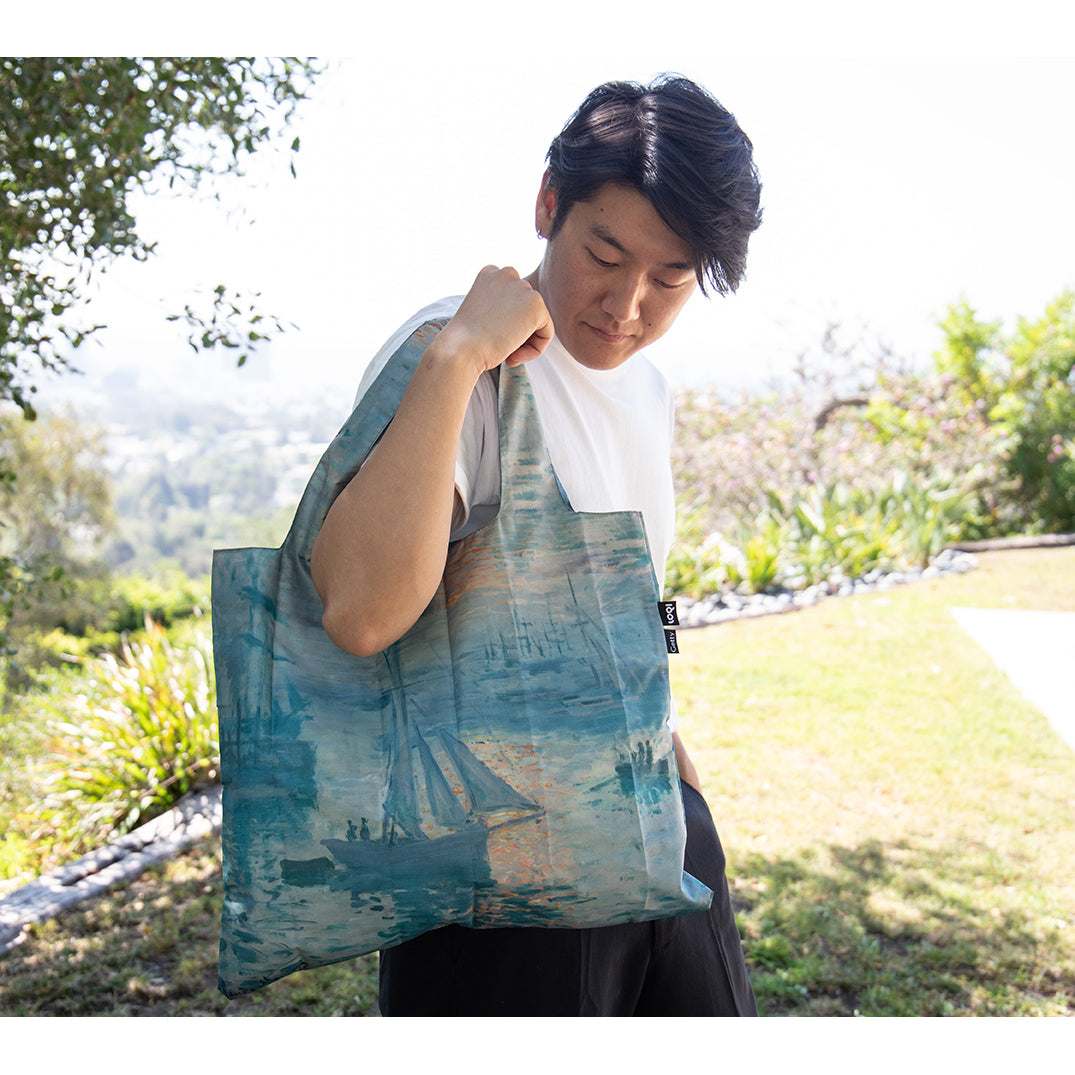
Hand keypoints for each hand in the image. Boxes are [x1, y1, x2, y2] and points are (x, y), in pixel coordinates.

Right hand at [433, 265, 553, 374]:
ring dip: (525, 342)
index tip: (490, 337)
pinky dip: (535, 350)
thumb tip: (522, 318)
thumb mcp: (481, 315)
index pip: (512, 300)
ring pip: (538, 322)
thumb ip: (502, 309)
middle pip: (526, 309)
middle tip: (498, 347)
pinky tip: (513, 355)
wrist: (459, 350)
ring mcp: (522, 287)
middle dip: (517, 331)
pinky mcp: (536, 304)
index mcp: (489, 273)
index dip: (505, 324)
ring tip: (506, 353)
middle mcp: (507, 273)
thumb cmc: (465, 341)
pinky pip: (547, 333)